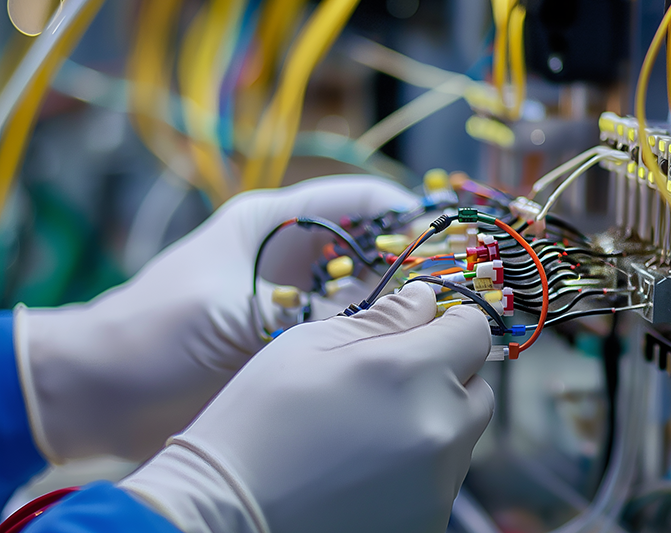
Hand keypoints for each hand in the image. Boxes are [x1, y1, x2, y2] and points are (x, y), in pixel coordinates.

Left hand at [14, 175, 417, 462]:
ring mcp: (285, 296)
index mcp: (270, 224)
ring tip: (439, 324)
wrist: (98, 389)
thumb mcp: (236, 317)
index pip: (354, 199)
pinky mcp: (281, 334)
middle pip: (365, 246)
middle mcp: (285, 255)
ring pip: (357, 290)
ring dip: (393, 303)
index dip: (405, 210)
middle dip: (411, 262)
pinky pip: (337, 329)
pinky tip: (396, 353)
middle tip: (457, 291)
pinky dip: (366, 337)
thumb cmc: (152, 336)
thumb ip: (313, 315)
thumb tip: (395, 314)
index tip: (451, 237)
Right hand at [119, 283, 494, 532]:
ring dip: (434, 420)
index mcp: (412, 373)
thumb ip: (381, 319)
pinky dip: (420, 465)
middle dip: (447, 374)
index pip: (475, 331)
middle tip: (392, 380)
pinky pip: (442, 478)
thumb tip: (425, 301)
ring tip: (372, 428)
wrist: (228, 514)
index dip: (452, 323)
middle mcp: (440, 430)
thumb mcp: (310, 345)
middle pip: (478, 387)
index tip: (427, 328)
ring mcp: (438, 484)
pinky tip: (368, 467)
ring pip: (463, 435)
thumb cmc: (258, 421)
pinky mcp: (429, 522)